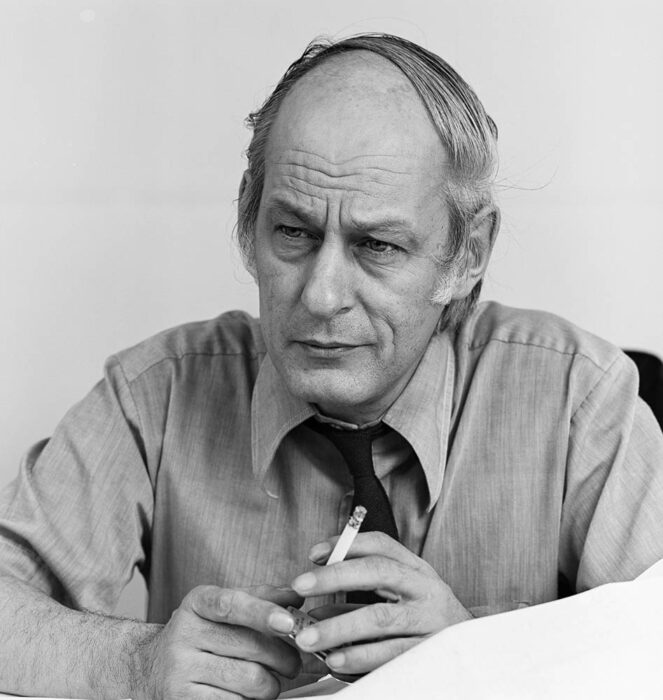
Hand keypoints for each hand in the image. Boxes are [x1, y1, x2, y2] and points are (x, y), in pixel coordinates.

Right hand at [132, 584, 302, 698]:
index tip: (288, 622)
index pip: (232, 604)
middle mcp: (184, 633)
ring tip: (271, 682)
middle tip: (293, 663)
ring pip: (249, 679)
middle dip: (284, 658)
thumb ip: (260, 598)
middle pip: (250, 647)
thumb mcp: (222, 608)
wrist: (148, 669)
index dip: (263, 612)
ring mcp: (179, 670)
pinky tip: (248, 696)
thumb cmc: (200, 635)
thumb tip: (296, 595)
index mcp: (198, 602)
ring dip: (272, 685)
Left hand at [290, 532, 471, 675]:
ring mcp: (430, 621)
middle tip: (300, 586)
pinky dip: (359, 656)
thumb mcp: (404, 596)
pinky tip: (335, 659)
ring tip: (309, 636)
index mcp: (417, 569)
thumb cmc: (427, 621)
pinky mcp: (429, 653)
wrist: (477, 655)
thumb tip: (318, 603)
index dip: (346, 545)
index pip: (381, 545)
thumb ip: (364, 594)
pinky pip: (389, 654)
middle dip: (335, 576)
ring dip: (339, 626)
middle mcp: (426, 589)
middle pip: (378, 572)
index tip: (314, 554)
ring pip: (380, 618)